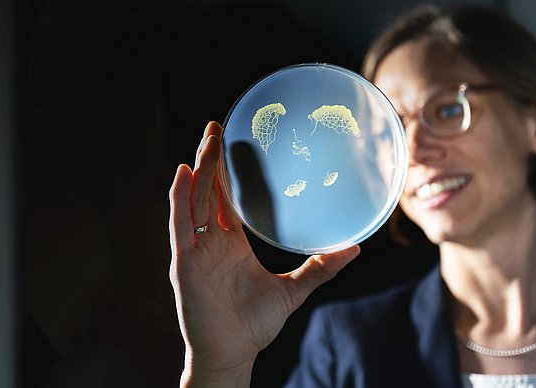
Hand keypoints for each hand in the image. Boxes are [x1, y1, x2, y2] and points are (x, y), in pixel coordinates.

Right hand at [169, 122, 359, 386]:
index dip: (230, 172)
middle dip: (213, 159)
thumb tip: (355, 248)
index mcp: (232, 243)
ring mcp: (196, 249)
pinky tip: (184, 174)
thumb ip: (320, 268)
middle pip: (210, 191)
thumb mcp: (293, 289)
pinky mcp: (184, 262)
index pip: (229, 199)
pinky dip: (179, 199)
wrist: (233, 353)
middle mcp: (212, 240)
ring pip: (195, 200)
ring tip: (208, 139)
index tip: (238, 142)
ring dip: (200, 169)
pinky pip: (179, 225)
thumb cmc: (255, 324)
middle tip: (219, 126)